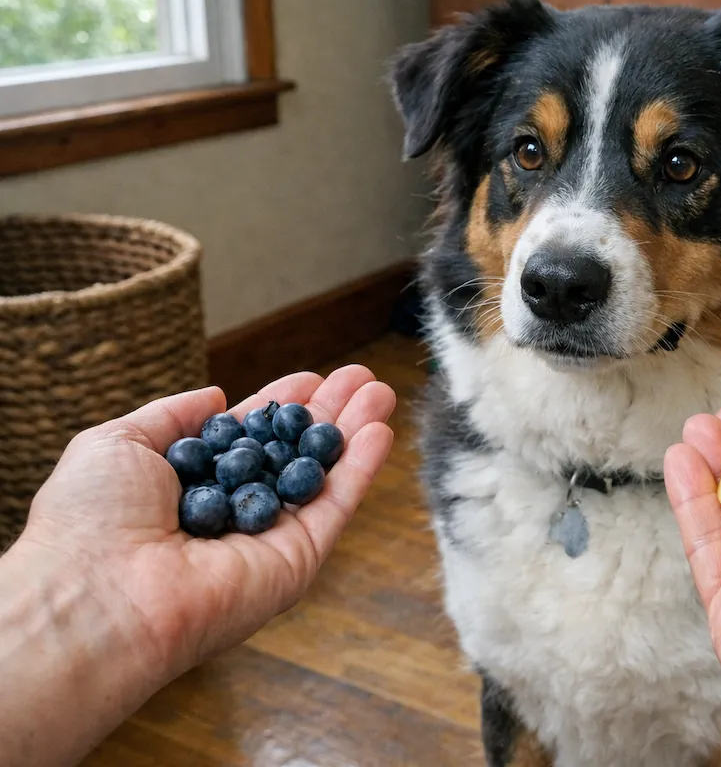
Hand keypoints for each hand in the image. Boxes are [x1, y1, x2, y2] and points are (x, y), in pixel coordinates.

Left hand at [13, 366, 395, 682]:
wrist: (99, 595)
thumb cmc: (89, 520)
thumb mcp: (117, 444)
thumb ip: (171, 417)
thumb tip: (214, 396)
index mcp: (190, 489)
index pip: (249, 441)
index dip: (281, 406)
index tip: (310, 377)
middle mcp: (233, 515)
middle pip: (294, 455)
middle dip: (329, 414)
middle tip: (362, 376)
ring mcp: (269, 540)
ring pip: (323, 477)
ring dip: (355, 433)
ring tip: (382, 390)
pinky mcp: (298, 562)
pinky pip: (336, 509)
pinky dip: (362, 470)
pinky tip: (380, 430)